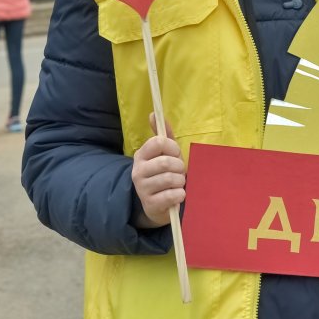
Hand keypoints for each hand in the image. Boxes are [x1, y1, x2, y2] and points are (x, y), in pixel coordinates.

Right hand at [130, 113, 185, 227]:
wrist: (159, 204)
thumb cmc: (166, 173)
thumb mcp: (166, 153)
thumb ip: (164, 134)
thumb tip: (153, 113)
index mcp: (141, 155)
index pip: (158, 142)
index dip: (172, 147)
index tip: (176, 154)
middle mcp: (138, 171)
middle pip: (166, 162)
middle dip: (179, 167)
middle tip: (179, 172)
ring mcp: (142, 189)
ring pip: (170, 178)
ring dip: (180, 181)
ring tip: (178, 183)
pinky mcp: (150, 204)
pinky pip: (172, 195)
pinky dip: (180, 194)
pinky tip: (177, 195)